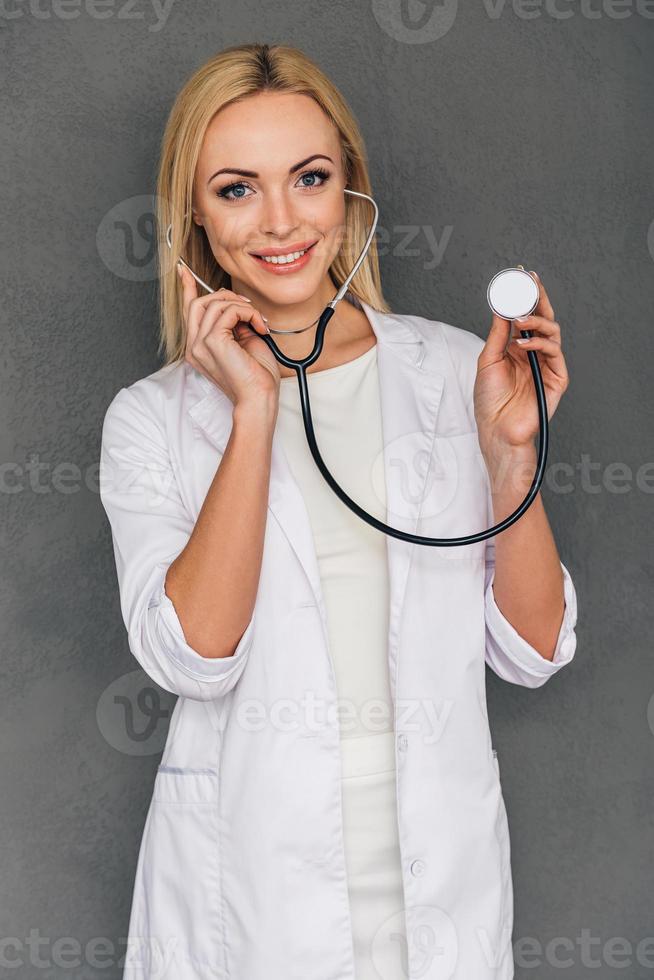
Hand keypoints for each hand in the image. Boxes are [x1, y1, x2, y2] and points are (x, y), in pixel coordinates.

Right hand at [178, 263, 279, 406]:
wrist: (259, 399)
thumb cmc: (256, 378)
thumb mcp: (243, 344)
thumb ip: (234, 325)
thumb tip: (236, 306)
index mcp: (199, 348)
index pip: (189, 312)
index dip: (187, 288)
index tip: (184, 270)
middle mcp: (194, 346)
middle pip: (199, 302)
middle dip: (225, 296)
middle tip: (248, 307)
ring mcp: (200, 344)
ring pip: (215, 303)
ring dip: (242, 306)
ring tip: (258, 321)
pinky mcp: (212, 342)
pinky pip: (228, 311)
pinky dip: (248, 313)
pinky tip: (258, 326)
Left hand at [474, 271, 569, 455]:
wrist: (496, 430)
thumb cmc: (490, 401)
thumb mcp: (488, 360)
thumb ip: (498, 333)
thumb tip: (502, 306)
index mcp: (518, 348)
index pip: (526, 317)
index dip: (526, 297)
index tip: (520, 276)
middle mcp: (534, 354)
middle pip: (543, 319)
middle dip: (538, 298)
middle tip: (531, 282)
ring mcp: (547, 365)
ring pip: (552, 332)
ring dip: (537, 321)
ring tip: (520, 320)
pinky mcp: (557, 379)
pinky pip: (555, 354)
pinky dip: (541, 344)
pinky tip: (524, 344)